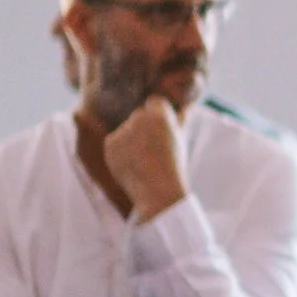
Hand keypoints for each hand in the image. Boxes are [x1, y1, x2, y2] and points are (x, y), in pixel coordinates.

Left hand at [102, 95, 187, 221]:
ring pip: (125, 129)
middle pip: (138, 115)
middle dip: (143, 128)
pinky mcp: (110, 143)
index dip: (158, 118)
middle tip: (153, 151)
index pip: (154, 102)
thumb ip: (181, 119)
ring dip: (131, 140)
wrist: (158, 193)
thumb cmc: (173, 167)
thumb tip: (186, 105)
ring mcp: (122, 130)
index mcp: (160, 114)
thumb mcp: (181, 140)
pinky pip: (114, 142)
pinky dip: (120, 152)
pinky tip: (132, 165)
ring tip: (144, 161)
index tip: (161, 133)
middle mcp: (139, 117)